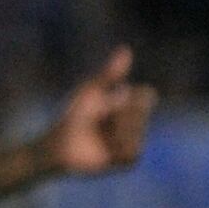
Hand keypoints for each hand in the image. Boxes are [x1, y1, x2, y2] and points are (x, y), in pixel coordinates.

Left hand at [40, 46, 157, 175]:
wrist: (62, 143)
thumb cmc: (74, 114)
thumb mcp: (92, 90)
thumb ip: (110, 73)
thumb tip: (127, 49)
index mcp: (126, 104)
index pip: (146, 95)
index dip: (137, 95)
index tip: (119, 94)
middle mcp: (132, 122)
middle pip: (142, 110)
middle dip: (120, 111)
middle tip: (100, 117)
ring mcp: (132, 140)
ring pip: (138, 130)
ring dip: (117, 128)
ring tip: (100, 131)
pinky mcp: (129, 158)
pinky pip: (134, 148)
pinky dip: (119, 144)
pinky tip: (106, 145)